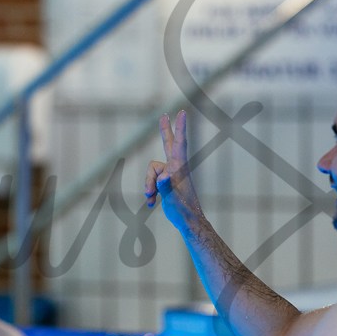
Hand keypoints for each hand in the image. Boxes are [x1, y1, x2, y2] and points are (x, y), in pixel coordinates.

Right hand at [145, 110, 202, 227]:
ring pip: (152, 172)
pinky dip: (150, 192)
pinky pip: (152, 182)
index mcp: (180, 168)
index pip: (179, 143)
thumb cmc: (183, 210)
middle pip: (167, 145)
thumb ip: (167, 186)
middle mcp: (175, 168)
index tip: (182, 112)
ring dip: (148, 186)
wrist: (188, 222)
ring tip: (151, 199)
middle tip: (164, 115)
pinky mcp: (166, 184)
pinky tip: (152, 204)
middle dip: (164, 131)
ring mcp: (170, 176)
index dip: (180, 127)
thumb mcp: (173, 199)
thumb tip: (162, 177)